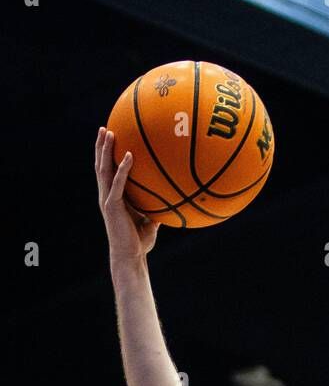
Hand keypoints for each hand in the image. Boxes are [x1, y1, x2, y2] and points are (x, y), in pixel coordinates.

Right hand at [95, 127, 158, 262]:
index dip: (106, 156)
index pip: (107, 172)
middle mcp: (106, 195)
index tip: (110, 140)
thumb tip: (171, 201)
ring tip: (108, 132)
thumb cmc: (139, 243)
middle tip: (104, 128)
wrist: (130, 257)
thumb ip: (155, 209)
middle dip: (101, 146)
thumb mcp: (150, 223)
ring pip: (103, 169)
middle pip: (100, 165)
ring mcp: (107, 199)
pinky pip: (118, 183)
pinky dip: (123, 168)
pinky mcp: (112, 205)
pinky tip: (129, 155)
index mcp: (113, 197)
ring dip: (105, 150)